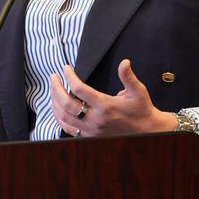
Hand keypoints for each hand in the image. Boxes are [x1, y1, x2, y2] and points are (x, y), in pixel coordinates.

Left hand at [49, 60, 176, 137]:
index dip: (69, 77)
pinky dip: (59, 117)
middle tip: (53, 77)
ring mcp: (91, 130)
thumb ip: (128, 77)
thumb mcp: (138, 91)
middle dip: (56, 89)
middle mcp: (96, 119)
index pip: (80, 90)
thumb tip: (124, 62)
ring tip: (52, 89)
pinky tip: (56, 108)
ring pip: (64, 117)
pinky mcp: (90, 136)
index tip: (65, 68)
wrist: (146, 132)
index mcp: (106, 105)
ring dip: (55, 102)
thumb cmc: (141, 110)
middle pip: (67, 104)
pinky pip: (68, 129)